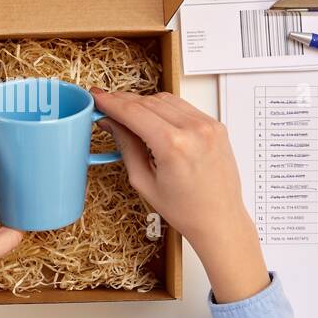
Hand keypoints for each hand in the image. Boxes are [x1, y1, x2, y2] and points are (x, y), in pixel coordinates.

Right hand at [91, 90, 268, 303]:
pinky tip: (153, 118)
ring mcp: (208, 125)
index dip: (111, 102)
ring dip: (143, 102)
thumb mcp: (144, 181)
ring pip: (166, 99)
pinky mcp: (216, 125)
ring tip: (128, 114)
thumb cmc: (186, 210)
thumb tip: (111, 123)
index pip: (134, 112)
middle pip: (148, 101)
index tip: (98, 98)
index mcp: (174, 145)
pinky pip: (183, 106)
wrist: (219, 220)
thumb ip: (126, 146)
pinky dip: (164, 108)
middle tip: (107, 106)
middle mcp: (194, 130)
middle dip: (124, 101)